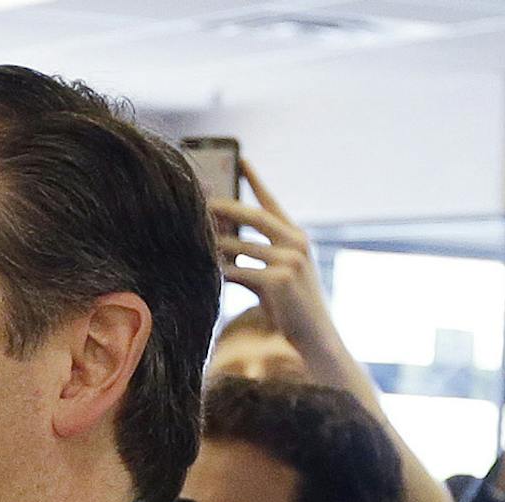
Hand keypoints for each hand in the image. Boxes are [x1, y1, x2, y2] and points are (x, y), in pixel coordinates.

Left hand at [210, 163, 342, 364]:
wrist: (315, 338)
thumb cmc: (291, 308)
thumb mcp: (276, 275)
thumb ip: (254, 256)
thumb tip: (219, 242)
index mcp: (297, 237)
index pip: (272, 202)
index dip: (256, 180)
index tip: (242, 159)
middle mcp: (296, 242)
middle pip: (253, 216)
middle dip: (223, 208)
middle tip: (198, 200)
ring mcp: (289, 260)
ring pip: (239, 245)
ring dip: (213, 244)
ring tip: (189, 237)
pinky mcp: (278, 280)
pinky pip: (237, 270)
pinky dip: (218, 271)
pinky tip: (202, 271)